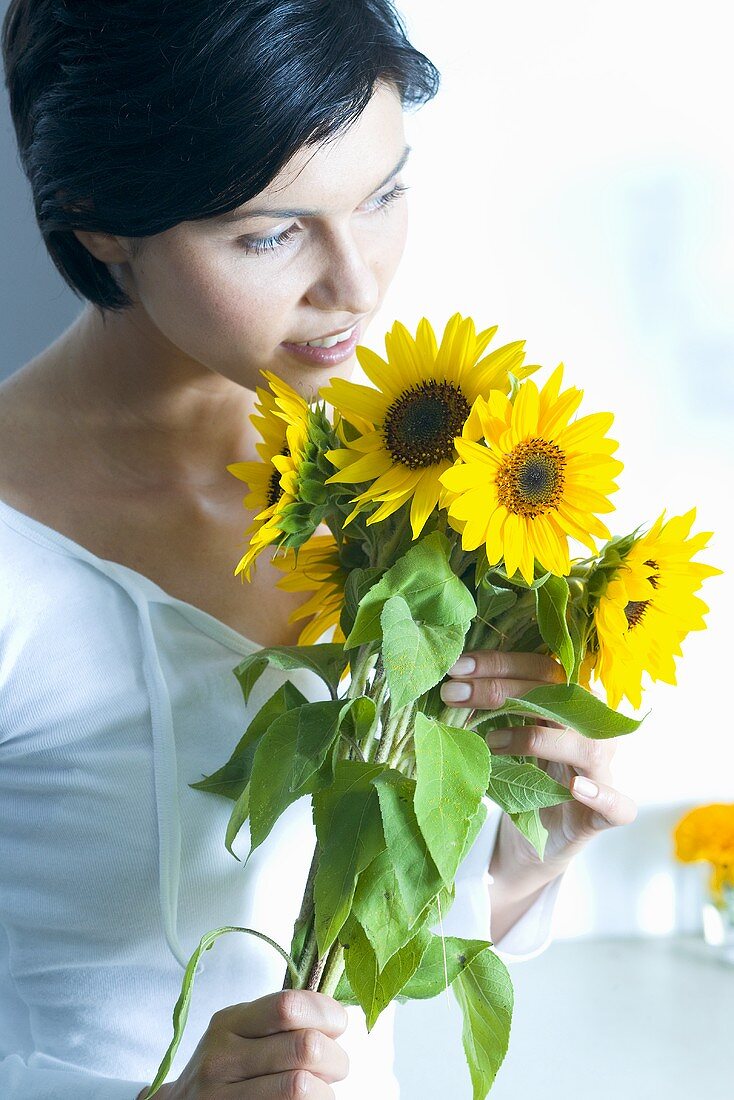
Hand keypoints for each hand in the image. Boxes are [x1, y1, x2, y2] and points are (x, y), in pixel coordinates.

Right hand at [137, 989, 349, 1098]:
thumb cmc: (224, 1070)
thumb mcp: (239, 1034)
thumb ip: (278, 1022)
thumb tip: (335, 1018)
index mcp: (229, 1023)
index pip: (288, 1006)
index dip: (325, 1013)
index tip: (338, 1025)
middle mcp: (222, 1057)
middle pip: (304, 1046)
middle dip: (335, 1057)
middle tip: (335, 1067)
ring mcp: (223, 1096)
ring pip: (300, 1086)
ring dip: (326, 1090)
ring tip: (322, 1090)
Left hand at [440, 649, 637, 872]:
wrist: (539, 838)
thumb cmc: (522, 775)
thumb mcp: (505, 736)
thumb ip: (492, 711)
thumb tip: (449, 685)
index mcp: (569, 703)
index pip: (540, 670)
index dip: (499, 664)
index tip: (457, 668)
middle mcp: (591, 730)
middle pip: (557, 698)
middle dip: (500, 691)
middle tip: (454, 695)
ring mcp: (602, 770)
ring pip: (585, 745)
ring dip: (536, 739)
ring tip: (491, 741)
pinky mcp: (605, 814)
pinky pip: (617, 805)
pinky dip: (601, 795)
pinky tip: (575, 789)